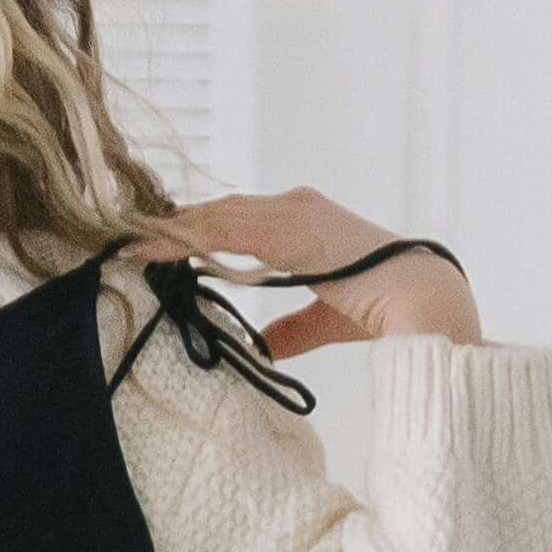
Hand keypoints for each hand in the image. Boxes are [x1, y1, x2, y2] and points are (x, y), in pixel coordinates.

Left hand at [128, 187, 478, 354]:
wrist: (426, 304)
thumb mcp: (326, 319)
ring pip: (217, 216)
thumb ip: (293, 327)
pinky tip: (157, 251)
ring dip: (171, 231)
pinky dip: (188, 239)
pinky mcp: (293, 230)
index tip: (154, 247)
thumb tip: (265, 345)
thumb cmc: (388, 309)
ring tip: (128, 246)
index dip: (194, 231)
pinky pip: (227, 231)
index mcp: (307, 220)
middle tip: (125, 240)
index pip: (236, 220)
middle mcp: (298, 206)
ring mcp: (296, 213)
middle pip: (220, 211)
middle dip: (173, 225)